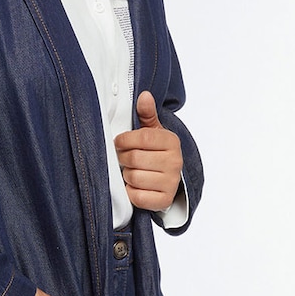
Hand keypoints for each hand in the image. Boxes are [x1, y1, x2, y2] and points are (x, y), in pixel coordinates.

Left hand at [114, 90, 182, 210]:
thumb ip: (146, 114)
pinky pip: (137, 197)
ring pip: (133, 178)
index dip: (124, 140)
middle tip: (124, 158)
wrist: (170, 179)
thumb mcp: (153, 131)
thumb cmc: (156, 152)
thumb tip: (144, 95)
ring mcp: (171, 182)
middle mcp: (175, 162)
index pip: (141, 138)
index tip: (119, 142)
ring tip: (132, 171)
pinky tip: (136, 186)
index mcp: (172, 141)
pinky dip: (131, 192)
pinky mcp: (164, 200)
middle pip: (134, 159)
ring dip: (127, 175)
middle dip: (123, 158)